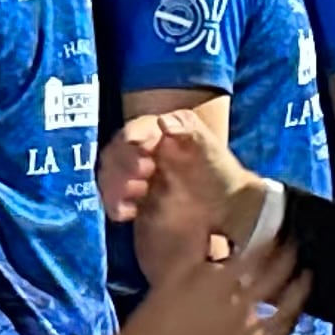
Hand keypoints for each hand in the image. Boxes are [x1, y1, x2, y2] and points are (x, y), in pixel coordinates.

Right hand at [102, 114, 261, 282]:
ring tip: (138, 193)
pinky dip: (115, 204)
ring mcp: (132, 176)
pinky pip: (112, 199)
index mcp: (155, 133)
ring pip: (108, 175)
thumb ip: (189, 129)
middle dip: (123, 165)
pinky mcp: (130, 199)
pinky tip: (129, 212)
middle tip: (144, 176)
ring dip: (116, 185)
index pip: (134, 131)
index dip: (132, 140)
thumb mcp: (209, 146)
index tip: (143, 153)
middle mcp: (138, 152)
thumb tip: (163, 122)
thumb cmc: (218, 170)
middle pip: (115, 153)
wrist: (225, 206)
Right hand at [116, 240, 299, 334]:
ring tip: (308, 278)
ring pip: (283, 310)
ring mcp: (242, 334)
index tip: (280, 229)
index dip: (271, 239)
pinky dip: (288, 326)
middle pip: (274, 277)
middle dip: (288, 259)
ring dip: (298, 292)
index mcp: (217, 284)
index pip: (254, 254)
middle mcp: (235, 307)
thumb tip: (203, 219)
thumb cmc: (152, 318)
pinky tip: (294, 316)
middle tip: (296, 247)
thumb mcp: (168, 277)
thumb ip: (189, 247)